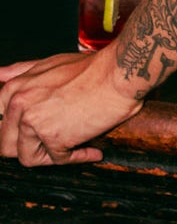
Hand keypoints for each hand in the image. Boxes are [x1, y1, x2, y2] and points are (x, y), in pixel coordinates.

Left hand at [0, 49, 143, 166]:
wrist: (118, 74)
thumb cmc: (91, 67)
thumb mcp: (48, 63)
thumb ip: (19, 71)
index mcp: (14, 90)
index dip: (15, 132)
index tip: (33, 135)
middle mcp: (18, 106)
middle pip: (7, 145)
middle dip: (30, 147)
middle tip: (54, 144)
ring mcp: (34, 123)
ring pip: (27, 157)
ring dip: (50, 157)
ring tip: (72, 148)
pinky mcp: (55, 138)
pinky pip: (59, 160)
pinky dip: (78, 158)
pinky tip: (92, 152)